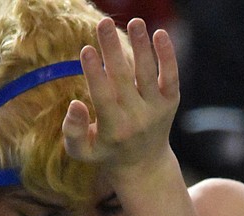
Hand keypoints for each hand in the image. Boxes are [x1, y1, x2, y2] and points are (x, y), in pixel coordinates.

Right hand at [61, 16, 178, 178]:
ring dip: (141, 46)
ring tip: (135, 21)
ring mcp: (156, 110)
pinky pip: (171, 76)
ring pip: (148, 74)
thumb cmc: (105, 152)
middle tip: (103, 23)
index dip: (94, 73)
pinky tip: (160, 33)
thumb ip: (72, 130)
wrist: (143, 164)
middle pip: (124, 79)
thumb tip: (75, 103)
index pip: (103, 97)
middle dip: (112, 50)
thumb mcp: (82, 151)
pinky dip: (167, 56)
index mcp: (113, 130)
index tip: (86, 49)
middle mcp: (137, 119)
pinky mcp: (171, 102)